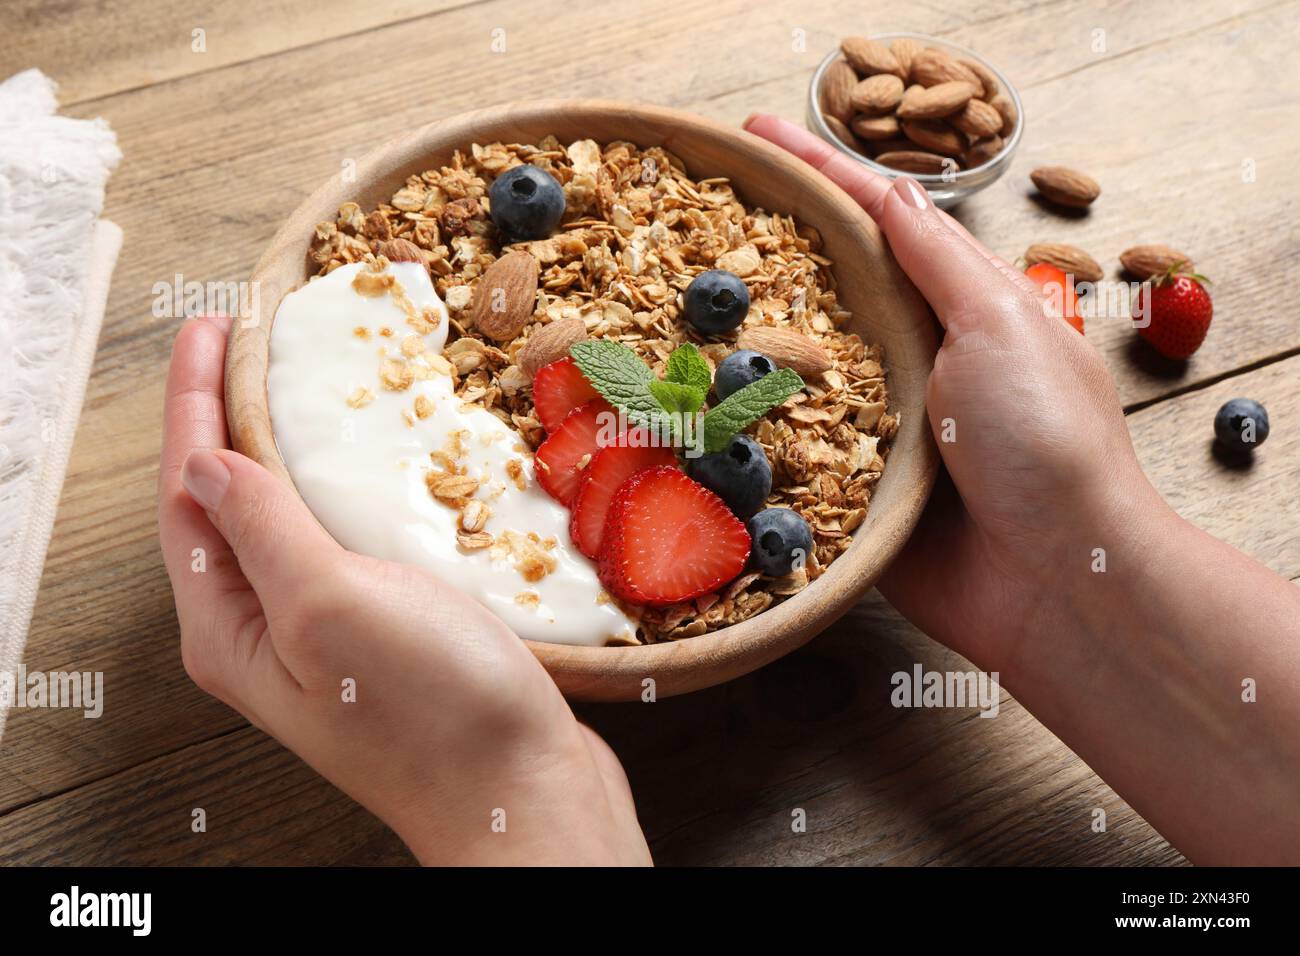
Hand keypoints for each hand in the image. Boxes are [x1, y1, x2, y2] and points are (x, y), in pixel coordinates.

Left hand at [158, 314, 649, 864]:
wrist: (525, 792)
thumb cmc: (430, 712)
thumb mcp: (330, 607)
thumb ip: (263, 529)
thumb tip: (203, 460)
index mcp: (230, 628)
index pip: (189, 493)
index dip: (194, 402)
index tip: (213, 325)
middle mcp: (268, 631)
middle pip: (230, 503)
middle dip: (231, 417)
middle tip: (251, 340)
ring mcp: (329, 633)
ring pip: (291, 520)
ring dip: (291, 449)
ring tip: (303, 385)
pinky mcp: (388, 632)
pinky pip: (348, 541)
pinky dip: (350, 490)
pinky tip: (376, 463)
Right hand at [743, 115, 1160, 680]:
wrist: (1056, 584)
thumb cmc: (1047, 445)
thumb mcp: (1001, 327)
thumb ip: (939, 264)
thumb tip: (890, 193)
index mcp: (957, 309)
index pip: (877, 222)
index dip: (818, 173)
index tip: (754, 137)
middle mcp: (913, 360)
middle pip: (827, 287)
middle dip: (765, 246)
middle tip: (692, 209)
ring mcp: (878, 425)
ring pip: (795, 366)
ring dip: (741, 336)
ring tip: (669, 292)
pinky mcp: (851, 490)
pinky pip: (787, 449)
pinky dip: (744, 426)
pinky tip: (689, 404)